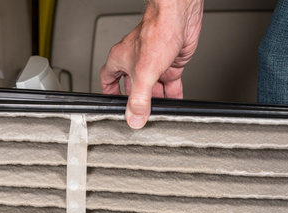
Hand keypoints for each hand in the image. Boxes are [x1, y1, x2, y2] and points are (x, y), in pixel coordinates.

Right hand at [100, 0, 203, 128]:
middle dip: (137, 102)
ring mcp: (154, 63)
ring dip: (156, 101)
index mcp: (121, 59)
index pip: (108, 79)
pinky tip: (174, 103)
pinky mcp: (170, 64)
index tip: (113, 105)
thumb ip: (139, 99)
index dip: (109, 93)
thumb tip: (135, 118)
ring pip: (152, 88)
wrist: (180, 18)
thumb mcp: (144, 73)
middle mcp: (136, 61)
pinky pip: (169, 84)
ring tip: (158, 113)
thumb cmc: (158, 32)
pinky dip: (171, 95)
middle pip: (132, 88)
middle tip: (140, 115)